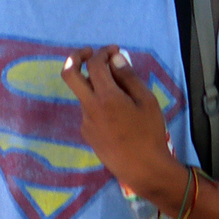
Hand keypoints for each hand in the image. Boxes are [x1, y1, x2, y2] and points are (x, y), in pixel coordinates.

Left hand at [61, 47, 179, 200]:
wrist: (141, 168)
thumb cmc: (149, 133)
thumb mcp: (148, 101)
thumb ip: (129, 78)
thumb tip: (116, 59)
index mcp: (106, 97)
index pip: (94, 64)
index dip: (103, 52)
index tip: (115, 50)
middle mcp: (89, 107)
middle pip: (69, 75)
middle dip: (76, 57)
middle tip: (90, 52)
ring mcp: (85, 120)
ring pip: (83, 93)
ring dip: (95, 83)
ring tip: (121, 88)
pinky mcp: (87, 132)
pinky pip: (90, 109)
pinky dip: (100, 101)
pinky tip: (120, 112)